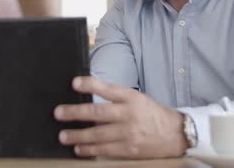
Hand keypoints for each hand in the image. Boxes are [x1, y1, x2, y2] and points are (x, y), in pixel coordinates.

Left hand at [54, 77, 187, 158]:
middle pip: (97, 113)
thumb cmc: (152, 114)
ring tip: (63, 135)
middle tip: (58, 113)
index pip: (107, 89)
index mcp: (131, 98)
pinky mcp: (129, 149)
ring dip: (78, 135)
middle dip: (75, 113)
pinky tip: (79, 148)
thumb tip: (89, 100)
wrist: (176, 134)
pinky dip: (90, 150)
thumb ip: (116, 99)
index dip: (90, 85)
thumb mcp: (137, 99)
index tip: (74, 83)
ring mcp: (128, 133)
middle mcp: (129, 114)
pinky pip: (105, 150)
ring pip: (98, 134)